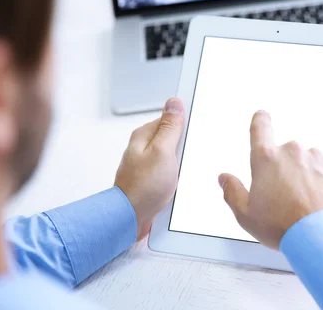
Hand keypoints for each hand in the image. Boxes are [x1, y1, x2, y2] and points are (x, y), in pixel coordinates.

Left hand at [115, 98, 184, 240]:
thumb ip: (170, 127)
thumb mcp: (163, 151)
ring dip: (181, 163)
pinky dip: (176, 175)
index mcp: (144, 136)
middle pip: (172, 138)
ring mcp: (147, 164)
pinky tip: (178, 183)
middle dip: (184, 146)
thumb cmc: (143, 188)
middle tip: (186, 157)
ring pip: (173, 156)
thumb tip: (174, 104)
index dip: (185, 124)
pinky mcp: (151, 179)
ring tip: (181, 173)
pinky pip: (170, 171)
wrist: (130, 218)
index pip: (169, 118)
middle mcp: (143, 148)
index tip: (193, 132)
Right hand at [218, 110, 322, 249]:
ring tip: (305, 201)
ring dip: (305, 174)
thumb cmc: (282, 227)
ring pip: (307, 161)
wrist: (321, 238)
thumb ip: (232, 191)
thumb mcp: (246, 215)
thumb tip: (224, 178)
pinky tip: (319, 200)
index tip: (261, 117)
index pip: (260, 127)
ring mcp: (316, 157)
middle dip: (284, 168)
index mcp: (266, 159)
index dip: (260, 120)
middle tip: (285, 195)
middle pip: (285, 152)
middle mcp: (292, 151)